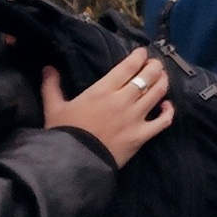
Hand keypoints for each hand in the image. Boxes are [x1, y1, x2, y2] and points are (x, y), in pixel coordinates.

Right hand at [42, 48, 173, 167]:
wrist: (71, 164)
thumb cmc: (63, 134)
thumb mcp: (53, 108)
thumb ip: (52, 87)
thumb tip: (48, 68)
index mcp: (103, 91)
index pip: (129, 66)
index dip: (139, 56)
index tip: (142, 52)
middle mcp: (123, 100)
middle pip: (148, 76)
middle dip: (155, 66)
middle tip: (154, 64)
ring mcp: (135, 118)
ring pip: (158, 93)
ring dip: (163, 82)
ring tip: (162, 78)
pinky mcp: (141, 135)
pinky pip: (163, 121)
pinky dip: (168, 111)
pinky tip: (166, 106)